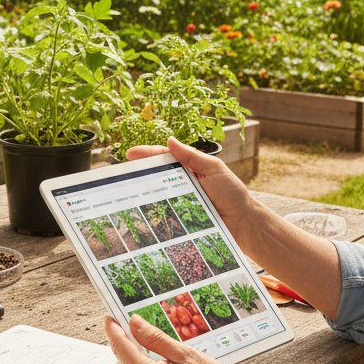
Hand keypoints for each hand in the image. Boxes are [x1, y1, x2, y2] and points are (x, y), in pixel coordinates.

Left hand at [103, 314, 248, 363]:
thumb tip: (134, 323)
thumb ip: (155, 339)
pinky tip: (154, 359)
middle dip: (124, 341)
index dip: (114, 330)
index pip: (122, 348)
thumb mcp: (185, 354)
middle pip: (125, 361)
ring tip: (141, 337)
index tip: (110, 317)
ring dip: (135, 355)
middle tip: (126, 322)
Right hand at [127, 137, 252, 230]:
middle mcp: (182, 182)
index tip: (129, 154)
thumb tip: (169, 140)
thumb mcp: (214, 169)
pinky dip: (152, 212)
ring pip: (157, 194)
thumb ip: (192, 156)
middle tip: (120, 174)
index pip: (165, 157)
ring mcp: (180, 201)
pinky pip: (163, 213)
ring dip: (142, 193)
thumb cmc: (232, 193)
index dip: (147, 154)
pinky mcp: (180, 219)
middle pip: (156, 175)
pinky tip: (140, 212)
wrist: (243, 223)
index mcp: (190, 167)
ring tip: (124, 192)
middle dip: (138, 173)